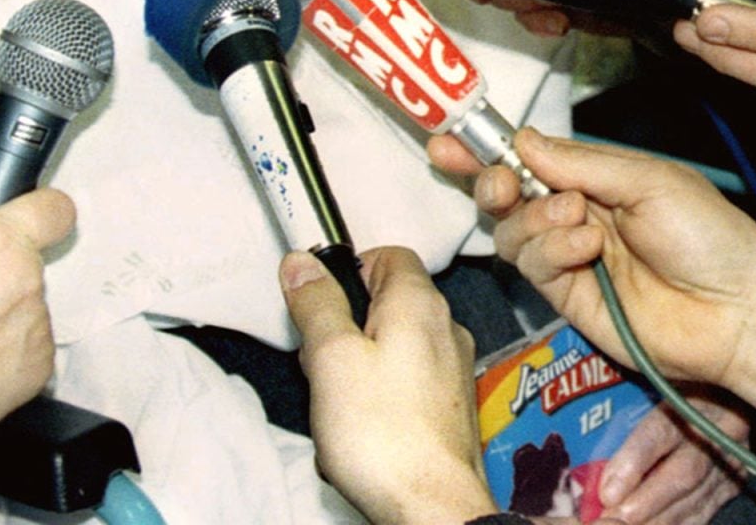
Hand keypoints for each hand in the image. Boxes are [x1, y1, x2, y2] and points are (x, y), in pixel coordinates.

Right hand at [0, 175, 71, 461]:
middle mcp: (30, 281)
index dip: (39, 211)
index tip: (21, 222)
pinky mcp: (40, 369)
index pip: (55, 209)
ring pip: (28, 307)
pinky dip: (7, 352)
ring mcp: (38, 327)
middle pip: (29, 265)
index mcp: (1, 244)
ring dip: (2, 315)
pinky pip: (30, 347)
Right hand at [286, 246, 493, 524]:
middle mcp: (446, 327)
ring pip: (397, 343)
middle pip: (390, 301)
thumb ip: (317, 304)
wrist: (430, 502)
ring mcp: (453, 367)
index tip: (320, 300)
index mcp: (420, 302)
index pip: (390, 255)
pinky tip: (363, 424)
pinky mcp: (451, 404)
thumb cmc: (382, 431)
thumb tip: (302, 261)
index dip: (350, 268)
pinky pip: (409, 379)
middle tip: (321, 361)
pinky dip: (382, 392)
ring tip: (339, 400)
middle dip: (348, 324)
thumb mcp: (331, 357)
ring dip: (361, 363)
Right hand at [432, 130, 755, 388]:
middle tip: (498, 181)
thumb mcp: (649, 179)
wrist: (737, 309)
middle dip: (491, 183)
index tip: (450, 138)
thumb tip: (524, 141)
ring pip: (512, 233)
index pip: (535, 158)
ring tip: (576, 217)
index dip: (491, 149)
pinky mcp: (569, 299)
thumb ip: (583, 163)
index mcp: (602, 178)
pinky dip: (550, 249)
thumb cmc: (711, 236)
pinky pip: (533, 267)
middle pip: (509, 196)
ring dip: (533, 218)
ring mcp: (572, 259)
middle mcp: (581, 216)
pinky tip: (584, 247)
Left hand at [591, 388, 748, 524]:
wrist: (726, 391)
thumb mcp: (656, 382)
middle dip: (646, 503)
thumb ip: (626, 409)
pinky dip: (678, 524)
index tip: (607, 492)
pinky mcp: (736, 481)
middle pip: (684, 472)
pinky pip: (706, 511)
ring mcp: (733, 458)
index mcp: (694, 394)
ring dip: (658, 521)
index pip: (663, 429)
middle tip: (611, 521)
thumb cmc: (678, 385)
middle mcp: (720, 428)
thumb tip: (590, 453)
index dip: (634, 462)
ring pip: (696, 499)